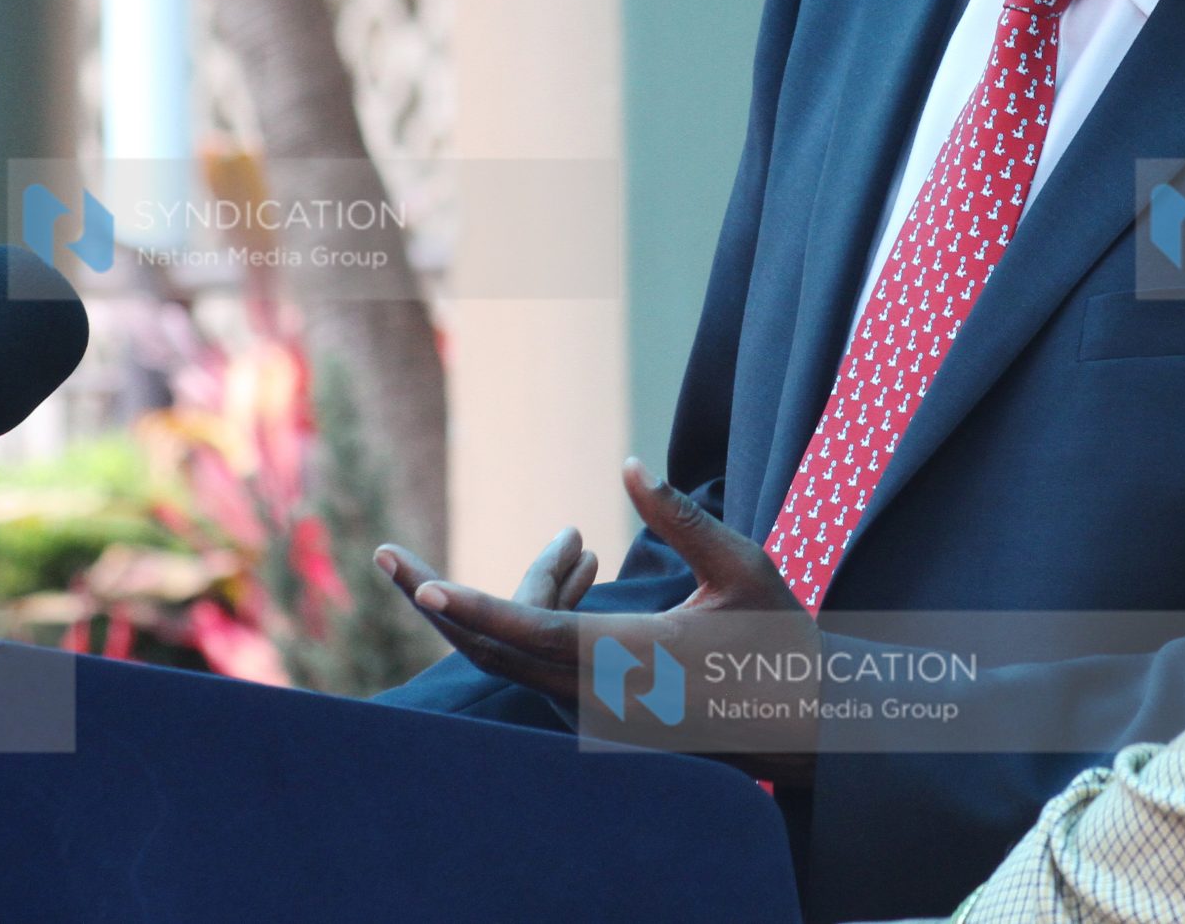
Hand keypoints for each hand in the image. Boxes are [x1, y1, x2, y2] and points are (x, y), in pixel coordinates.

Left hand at [396, 458, 823, 787]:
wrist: (799, 719)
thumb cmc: (777, 636)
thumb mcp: (741, 566)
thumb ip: (681, 517)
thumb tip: (631, 464)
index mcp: (634, 660)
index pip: (535, 635)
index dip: (477, 610)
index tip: (425, 590)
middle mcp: (599, 694)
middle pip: (495, 648)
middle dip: (438, 599)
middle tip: (385, 555)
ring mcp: (593, 709)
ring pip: (519, 649)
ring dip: (520, 591)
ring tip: (577, 543)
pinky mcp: (594, 709)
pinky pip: (542, 657)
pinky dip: (543, 611)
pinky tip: (584, 565)